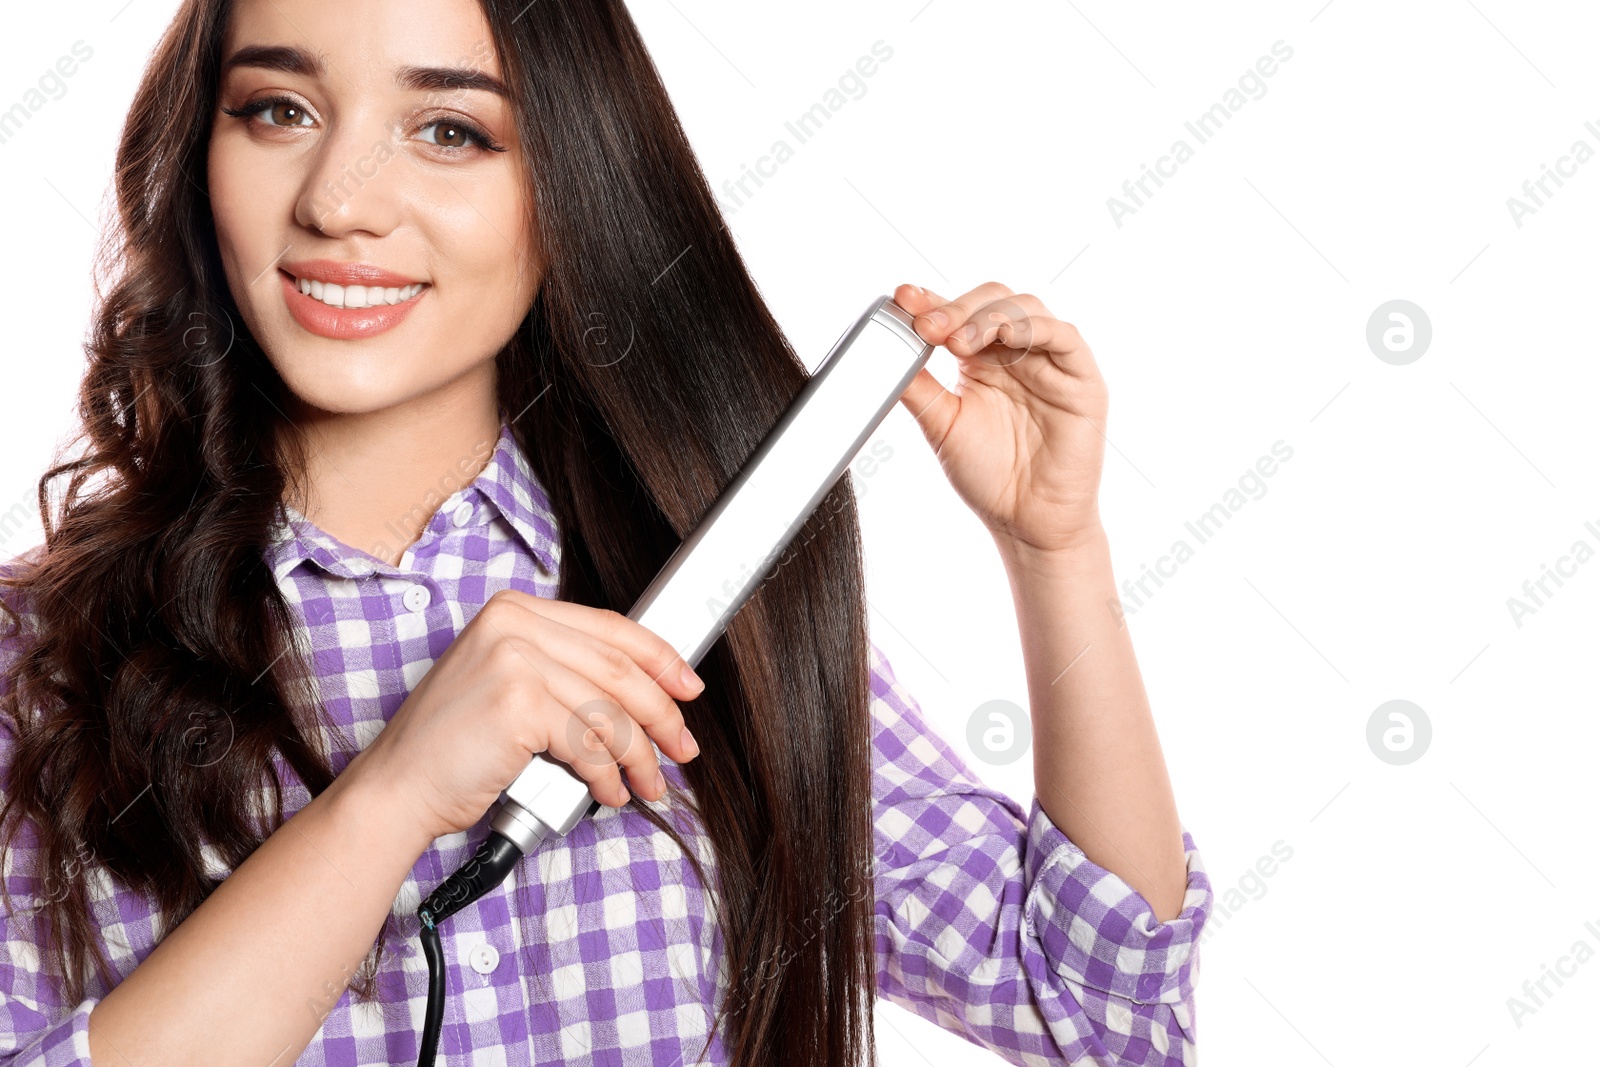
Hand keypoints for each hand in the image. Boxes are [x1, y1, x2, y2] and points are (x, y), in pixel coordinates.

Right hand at [345, 588, 704, 841]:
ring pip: (610, 711)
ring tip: (648, 784)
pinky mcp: (518, 704)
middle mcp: (513, 623)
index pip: (609, 627)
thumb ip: (561, 672)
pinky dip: (608, 775)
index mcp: (513, 609)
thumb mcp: (506, 686)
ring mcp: (514, 659)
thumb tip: (639, 692)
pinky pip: (589, 743)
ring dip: (639, 756)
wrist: (396, 788)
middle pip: (619, 668)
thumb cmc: (450, 748)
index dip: (659, 658)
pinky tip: (608, 793)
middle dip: (662, 714)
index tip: (688, 687)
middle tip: (683, 747)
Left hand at [892, 281, 1108, 553]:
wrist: (1026, 521)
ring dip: (989, 317)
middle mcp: (1016, 353)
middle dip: (956, 308)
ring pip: (1027, 309)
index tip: (902, 298)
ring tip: (957, 340)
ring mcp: (1050, 362)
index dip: (931, 302)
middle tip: (928, 327)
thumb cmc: (988, 476)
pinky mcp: (1081, 379)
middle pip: (991, 302)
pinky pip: (1065, 338)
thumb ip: (919, 387)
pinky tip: (1007, 337)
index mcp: (981, 360)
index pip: (957, 316)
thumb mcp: (942, 425)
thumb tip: (886, 351)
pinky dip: (1036, 328)